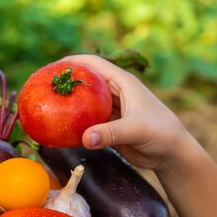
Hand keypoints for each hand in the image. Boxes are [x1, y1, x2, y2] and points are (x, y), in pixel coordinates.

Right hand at [59, 54, 191, 171]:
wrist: (172, 155)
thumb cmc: (161, 134)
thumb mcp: (136, 130)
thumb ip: (110, 133)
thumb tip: (85, 138)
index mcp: (124, 83)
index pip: (94, 65)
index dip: (73, 62)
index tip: (52, 66)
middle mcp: (116, 93)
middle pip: (87, 82)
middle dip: (67, 82)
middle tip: (43, 86)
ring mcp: (112, 110)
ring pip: (86, 102)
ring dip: (70, 103)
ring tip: (47, 105)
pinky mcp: (110, 127)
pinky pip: (88, 121)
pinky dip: (76, 123)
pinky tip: (61, 127)